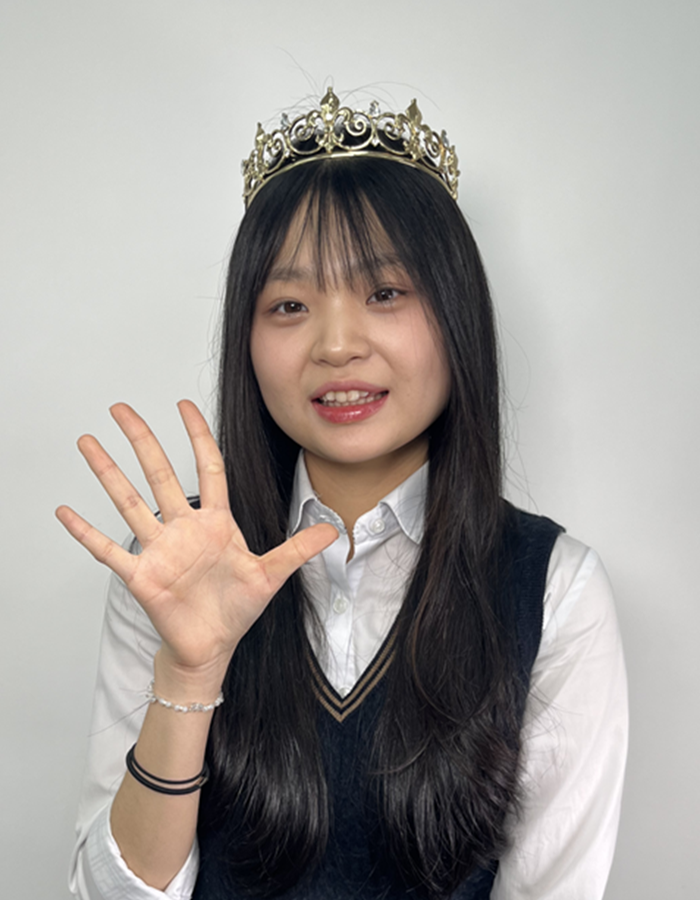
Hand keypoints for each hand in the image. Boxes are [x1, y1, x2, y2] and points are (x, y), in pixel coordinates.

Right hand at [56, 401, 336, 678]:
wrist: (212, 647)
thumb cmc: (236, 609)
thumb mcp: (271, 575)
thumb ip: (297, 549)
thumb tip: (334, 530)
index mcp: (215, 522)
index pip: (206, 468)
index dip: (197, 435)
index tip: (183, 405)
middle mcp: (183, 528)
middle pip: (160, 473)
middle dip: (142, 440)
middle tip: (121, 409)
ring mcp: (159, 549)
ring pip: (129, 502)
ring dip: (108, 473)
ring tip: (88, 442)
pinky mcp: (141, 575)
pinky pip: (108, 550)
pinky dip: (86, 532)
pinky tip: (65, 511)